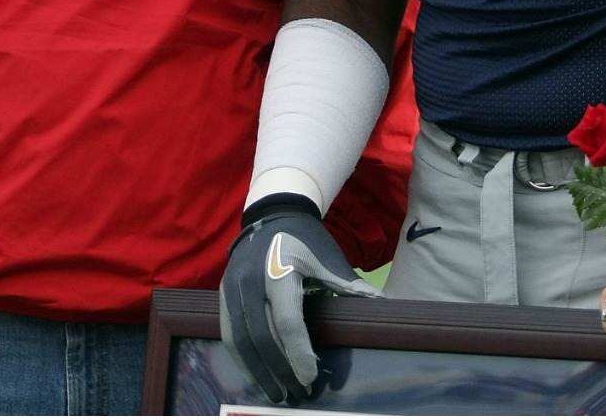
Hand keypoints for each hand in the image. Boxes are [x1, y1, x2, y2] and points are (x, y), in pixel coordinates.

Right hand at [219, 203, 379, 403]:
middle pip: (262, 337)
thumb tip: (383, 308)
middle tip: (296, 393)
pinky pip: (229, 333)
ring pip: (240, 340)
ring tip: (276, 392)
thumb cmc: (307, 239)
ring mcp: (233, 286)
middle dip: (280, 369)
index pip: (287, 320)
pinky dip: (242, 359)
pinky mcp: (223, 293)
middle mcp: (251, 280)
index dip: (298, 352)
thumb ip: (350, 286)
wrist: (274, 212)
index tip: (310, 377)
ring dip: (258, 371)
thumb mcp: (329, 258)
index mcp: (280, 270)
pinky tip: (257, 374)